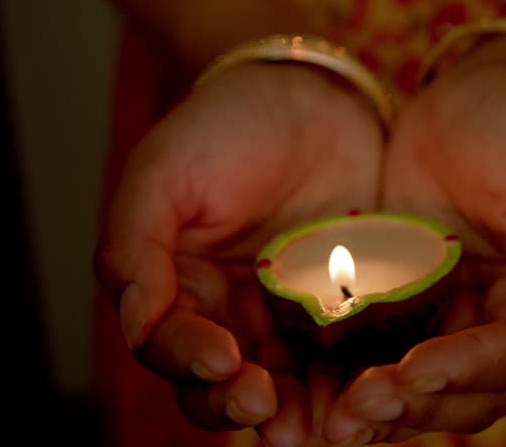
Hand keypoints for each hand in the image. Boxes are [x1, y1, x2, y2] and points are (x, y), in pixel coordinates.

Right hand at [93, 62, 384, 444]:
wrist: (315, 92)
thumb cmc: (227, 125)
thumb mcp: (164, 172)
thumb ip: (136, 247)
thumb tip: (136, 322)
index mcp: (180, 289)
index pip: (174, 347)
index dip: (194, 363)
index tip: (223, 363)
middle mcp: (235, 315)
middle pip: (229, 384)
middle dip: (244, 403)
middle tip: (267, 407)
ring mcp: (296, 315)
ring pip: (292, 382)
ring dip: (301, 411)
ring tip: (320, 425)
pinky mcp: (355, 307)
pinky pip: (353, 354)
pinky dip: (357, 378)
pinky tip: (369, 390)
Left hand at [322, 47, 505, 444]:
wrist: (475, 86)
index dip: (465, 370)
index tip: (413, 371)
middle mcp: (496, 320)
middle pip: (462, 392)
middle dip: (413, 405)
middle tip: (356, 408)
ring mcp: (443, 314)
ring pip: (414, 386)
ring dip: (377, 408)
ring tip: (328, 420)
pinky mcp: (395, 300)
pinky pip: (370, 350)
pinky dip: (343, 376)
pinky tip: (303, 388)